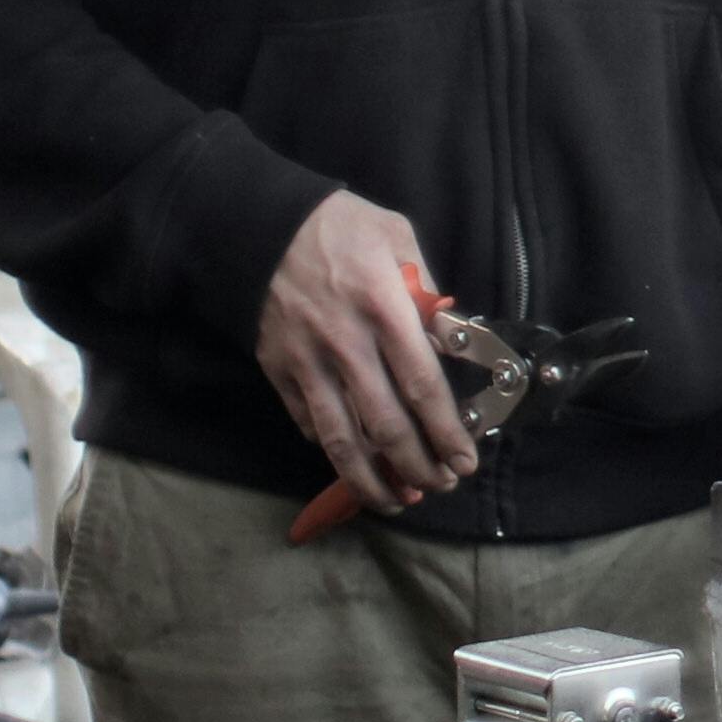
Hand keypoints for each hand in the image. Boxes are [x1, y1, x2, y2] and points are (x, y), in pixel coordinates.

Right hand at [258, 192, 475, 513]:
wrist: (258, 223)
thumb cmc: (336, 226)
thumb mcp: (395, 237)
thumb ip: (426, 289)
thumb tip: (448, 339)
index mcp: (383, 308)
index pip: (423, 387)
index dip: (447, 433)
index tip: (464, 460)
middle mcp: (345, 344)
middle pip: (386, 426)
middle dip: (418, 466)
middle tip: (441, 485)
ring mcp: (306, 362)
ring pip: (341, 440)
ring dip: (373, 480)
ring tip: (399, 499)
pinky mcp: (278, 371)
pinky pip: (308, 423)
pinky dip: (332, 449)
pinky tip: (356, 462)